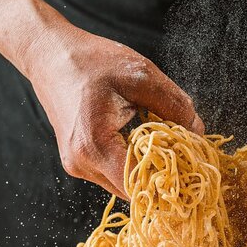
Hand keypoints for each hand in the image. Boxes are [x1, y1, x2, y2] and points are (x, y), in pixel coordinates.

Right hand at [26, 26, 203, 198]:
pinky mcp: (78, 161)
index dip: (168, 181)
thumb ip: (174, 104)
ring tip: (167, 148)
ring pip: (124, 185)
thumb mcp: (140, 75)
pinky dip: (133, 164)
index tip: (191, 168)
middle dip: (161, 178)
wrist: (48, 54)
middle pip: (133, 191)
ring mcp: (77, 165)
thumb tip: (198, 131)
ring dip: (147, 171)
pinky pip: (114, 174)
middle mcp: (82, 164)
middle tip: (186, 158)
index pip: (139, 185)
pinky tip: (146, 145)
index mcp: (94, 145)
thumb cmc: (90, 61)